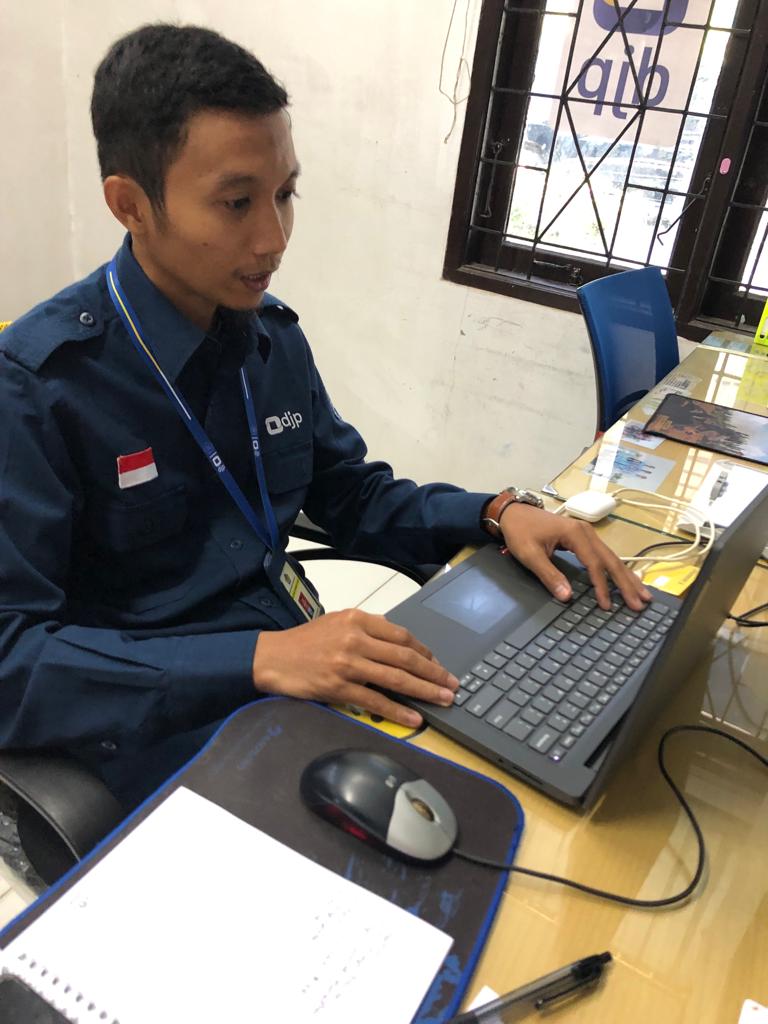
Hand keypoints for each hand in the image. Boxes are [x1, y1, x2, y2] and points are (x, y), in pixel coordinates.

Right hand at [251, 609, 458, 727]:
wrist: (272, 657)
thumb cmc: (305, 641)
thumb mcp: (337, 623)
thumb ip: (366, 629)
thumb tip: (398, 645)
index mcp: (358, 619)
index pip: (401, 636)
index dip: (425, 652)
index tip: (438, 664)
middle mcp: (355, 639)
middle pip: (405, 657)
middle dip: (433, 672)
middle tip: (453, 684)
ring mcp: (348, 664)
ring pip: (395, 678)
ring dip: (424, 691)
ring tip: (443, 700)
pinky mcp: (338, 687)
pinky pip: (375, 701)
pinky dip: (398, 711)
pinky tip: (414, 718)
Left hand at [498, 502, 650, 610]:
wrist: (513, 513)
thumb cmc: (520, 532)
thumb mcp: (530, 554)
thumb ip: (549, 575)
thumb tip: (567, 597)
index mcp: (575, 533)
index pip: (594, 563)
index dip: (601, 586)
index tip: (606, 605)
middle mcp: (586, 532)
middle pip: (611, 560)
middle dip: (626, 583)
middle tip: (640, 603)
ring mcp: (587, 534)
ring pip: (612, 558)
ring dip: (627, 577)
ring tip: (643, 595)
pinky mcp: (584, 539)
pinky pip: (605, 556)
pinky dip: (617, 570)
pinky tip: (627, 580)